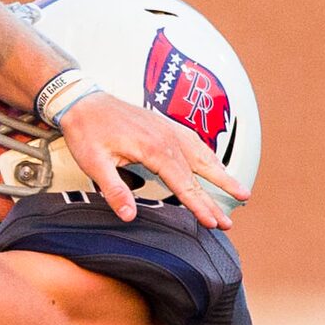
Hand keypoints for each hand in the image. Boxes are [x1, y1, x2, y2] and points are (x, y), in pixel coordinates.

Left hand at [56, 92, 248, 227]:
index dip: (199, 206)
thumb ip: (114, 189)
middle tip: (230, 222)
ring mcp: (168, 129)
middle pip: (199, 173)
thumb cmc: (87, 132)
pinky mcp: (164, 126)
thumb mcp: (94, 163)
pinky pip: (195, 142)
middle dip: (217, 198)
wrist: (83, 101)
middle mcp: (168, 138)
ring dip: (222, 175)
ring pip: (203, 155)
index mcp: (154, 148)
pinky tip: (215, 164)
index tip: (213, 224)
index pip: (183, 184)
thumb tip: (130, 216)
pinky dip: (209, 156)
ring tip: (241, 192)